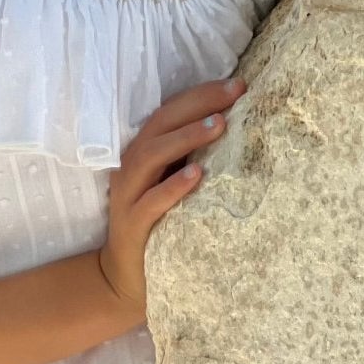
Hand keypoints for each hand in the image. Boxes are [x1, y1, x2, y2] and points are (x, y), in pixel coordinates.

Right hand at [98, 74, 246, 319]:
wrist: (125, 278)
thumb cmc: (160, 227)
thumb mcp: (174, 186)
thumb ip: (192, 159)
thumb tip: (237, 129)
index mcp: (142, 155)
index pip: (168, 113)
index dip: (200, 95)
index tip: (238, 85)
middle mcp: (131, 170)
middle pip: (159, 126)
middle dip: (197, 105)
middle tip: (234, 94)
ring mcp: (127, 197)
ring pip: (150, 157)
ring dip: (185, 138)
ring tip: (218, 126)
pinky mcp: (131, 226)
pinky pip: (150, 203)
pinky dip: (172, 187)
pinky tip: (196, 175)